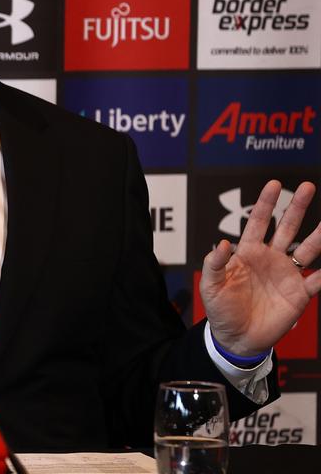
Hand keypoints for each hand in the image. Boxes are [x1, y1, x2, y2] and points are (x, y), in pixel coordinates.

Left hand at [201, 180, 320, 356]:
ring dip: (319, 235)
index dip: (266, 204)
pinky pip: (318, 279)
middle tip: (308, 187)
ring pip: (308, 249)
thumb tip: (221, 243)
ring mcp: (287, 274)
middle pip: (287, 228)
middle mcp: (270, 258)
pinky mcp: (299, 293)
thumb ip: (214, 264)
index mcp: (248, 253)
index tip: (275, 184)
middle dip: (297, 207)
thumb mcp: (211, 285)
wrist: (236, 337)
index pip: (258, 223)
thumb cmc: (220, 309)